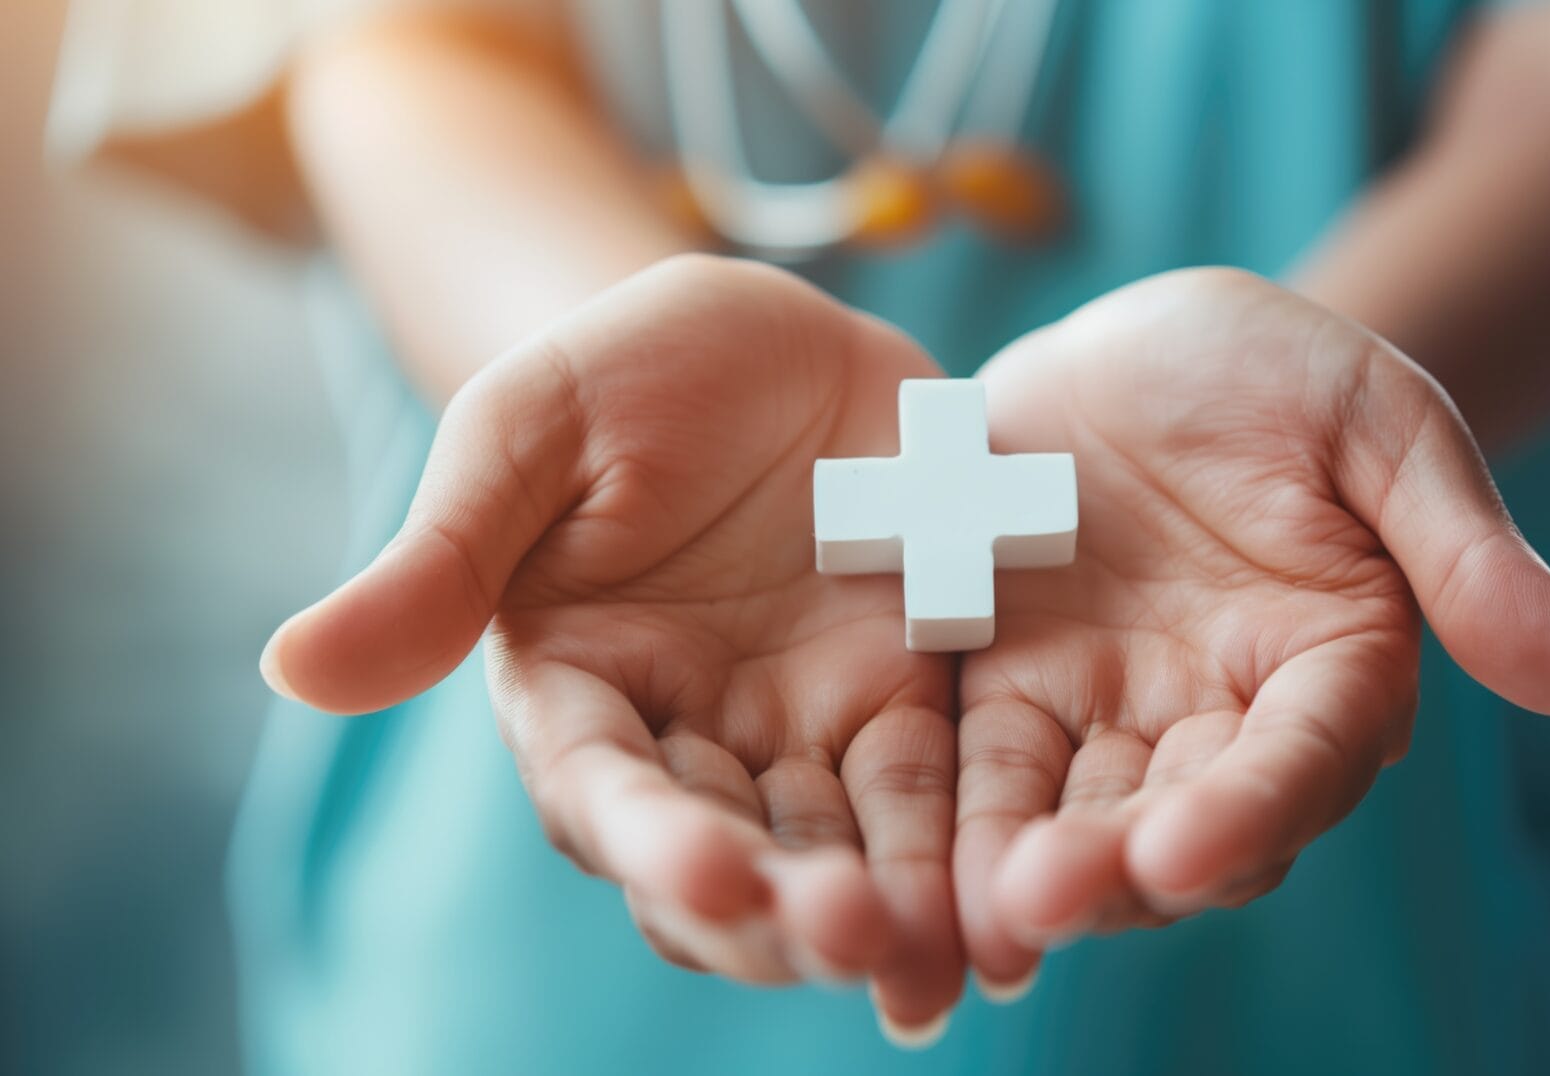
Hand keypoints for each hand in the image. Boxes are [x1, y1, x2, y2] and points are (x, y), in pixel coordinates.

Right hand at [261, 256, 964, 1037]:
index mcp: (577, 689)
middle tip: (850, 937)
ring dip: (884, 914)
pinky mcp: (907, 705)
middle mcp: (688, 739)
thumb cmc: (623, 370)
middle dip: (783, 911)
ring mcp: (803, 733)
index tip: (713, 875)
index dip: (654, 838)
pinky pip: (937, 795)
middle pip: (727, 858)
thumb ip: (442, 558)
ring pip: (839, 854)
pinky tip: (1008, 916)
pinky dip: (965, 858)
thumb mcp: (531, 431)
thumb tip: (292, 669)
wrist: (771, 337)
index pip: (604, 788)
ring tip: (936, 959)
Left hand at [952, 268, 1549, 989]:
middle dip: (1109, 869)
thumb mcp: (1381, 424)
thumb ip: (1465, 551)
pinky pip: (965, 767)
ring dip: (1012, 872)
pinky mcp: (999, 692)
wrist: (1146, 347)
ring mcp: (1102, 716)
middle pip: (1170, 823)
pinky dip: (937, 826)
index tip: (1184, 852)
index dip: (1246, 812)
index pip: (1297, 764)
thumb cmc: (1284, 371)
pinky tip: (890, 883)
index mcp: (1326, 671)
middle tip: (1038, 900)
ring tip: (962, 914)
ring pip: (1061, 817)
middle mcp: (1215, 723)